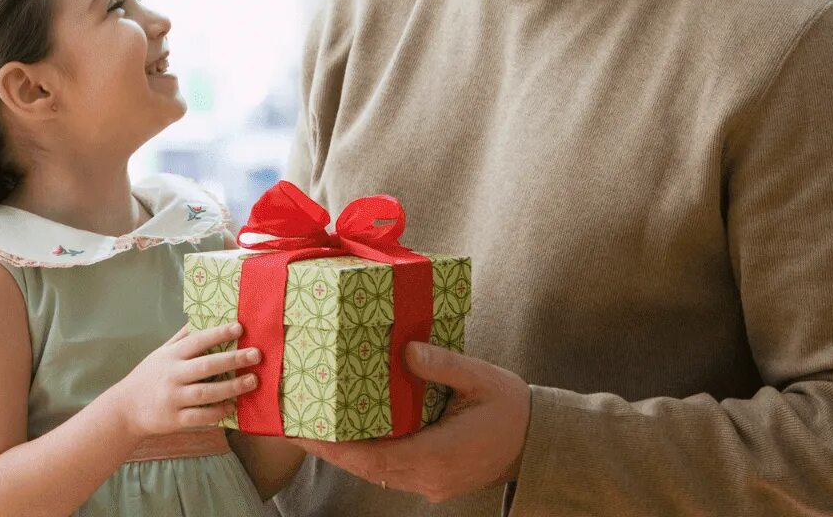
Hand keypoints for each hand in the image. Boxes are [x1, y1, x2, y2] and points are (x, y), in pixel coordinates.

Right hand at [110, 322, 261, 440]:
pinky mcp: (175, 420)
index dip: (218, 334)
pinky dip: (218, 411)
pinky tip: (233, 405)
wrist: (125, 409)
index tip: (240, 328)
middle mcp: (172, 376)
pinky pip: (201, 416)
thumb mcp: (160, 354)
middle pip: (206, 366)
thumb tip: (201, 317)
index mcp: (170, 356)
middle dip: (233, 359)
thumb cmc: (148, 377)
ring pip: (206, 393)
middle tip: (256, 355)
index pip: (197, 341)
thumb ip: (181, 338)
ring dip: (232, 387)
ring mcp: (173, 399)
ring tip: (253, 381)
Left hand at [291, 342, 529, 502]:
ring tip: (313, 427)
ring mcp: (430, 482)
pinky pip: (392, 469)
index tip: (306, 432)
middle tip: (293, 426)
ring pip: (377, 472)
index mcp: (438, 456)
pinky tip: (351, 433)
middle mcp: (428, 477)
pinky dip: (368, 453)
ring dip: (346, 452)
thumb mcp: (481, 377)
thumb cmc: (511, 408)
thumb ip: (443, 365)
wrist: (539, 442)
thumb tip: (407, 350)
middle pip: (367, 468)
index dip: (337, 448)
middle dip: (330, 449)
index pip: (375, 458)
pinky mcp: (433, 478)